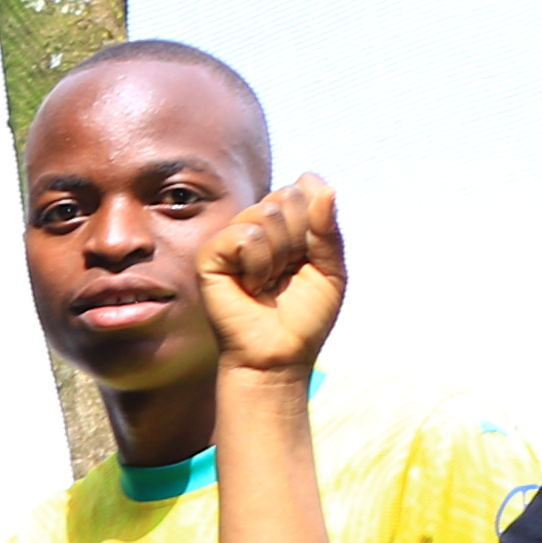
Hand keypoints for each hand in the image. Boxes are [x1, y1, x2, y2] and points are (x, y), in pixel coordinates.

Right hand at [199, 174, 348, 374]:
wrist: (278, 355)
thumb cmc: (303, 318)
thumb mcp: (331, 268)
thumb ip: (328, 229)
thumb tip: (325, 188)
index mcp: (285, 224)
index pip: (305, 187)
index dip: (316, 221)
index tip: (310, 258)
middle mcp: (255, 226)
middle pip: (287, 195)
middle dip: (298, 238)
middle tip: (287, 273)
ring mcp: (231, 240)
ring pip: (266, 214)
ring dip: (279, 256)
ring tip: (269, 283)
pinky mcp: (210, 257)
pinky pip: (244, 236)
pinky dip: (258, 264)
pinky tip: (251, 285)